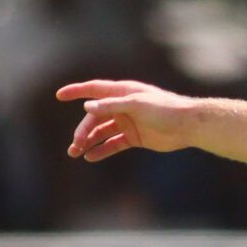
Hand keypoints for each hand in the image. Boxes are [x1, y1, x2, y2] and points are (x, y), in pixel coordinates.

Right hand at [57, 79, 197, 160]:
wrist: (187, 125)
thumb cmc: (164, 109)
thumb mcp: (136, 104)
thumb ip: (112, 105)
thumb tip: (87, 106)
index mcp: (122, 93)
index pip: (94, 90)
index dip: (77, 91)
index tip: (59, 95)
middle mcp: (122, 106)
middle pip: (95, 117)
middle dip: (83, 130)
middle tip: (75, 145)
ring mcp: (127, 122)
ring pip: (102, 132)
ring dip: (89, 141)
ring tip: (76, 152)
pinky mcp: (134, 137)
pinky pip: (113, 143)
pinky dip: (102, 149)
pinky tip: (91, 157)